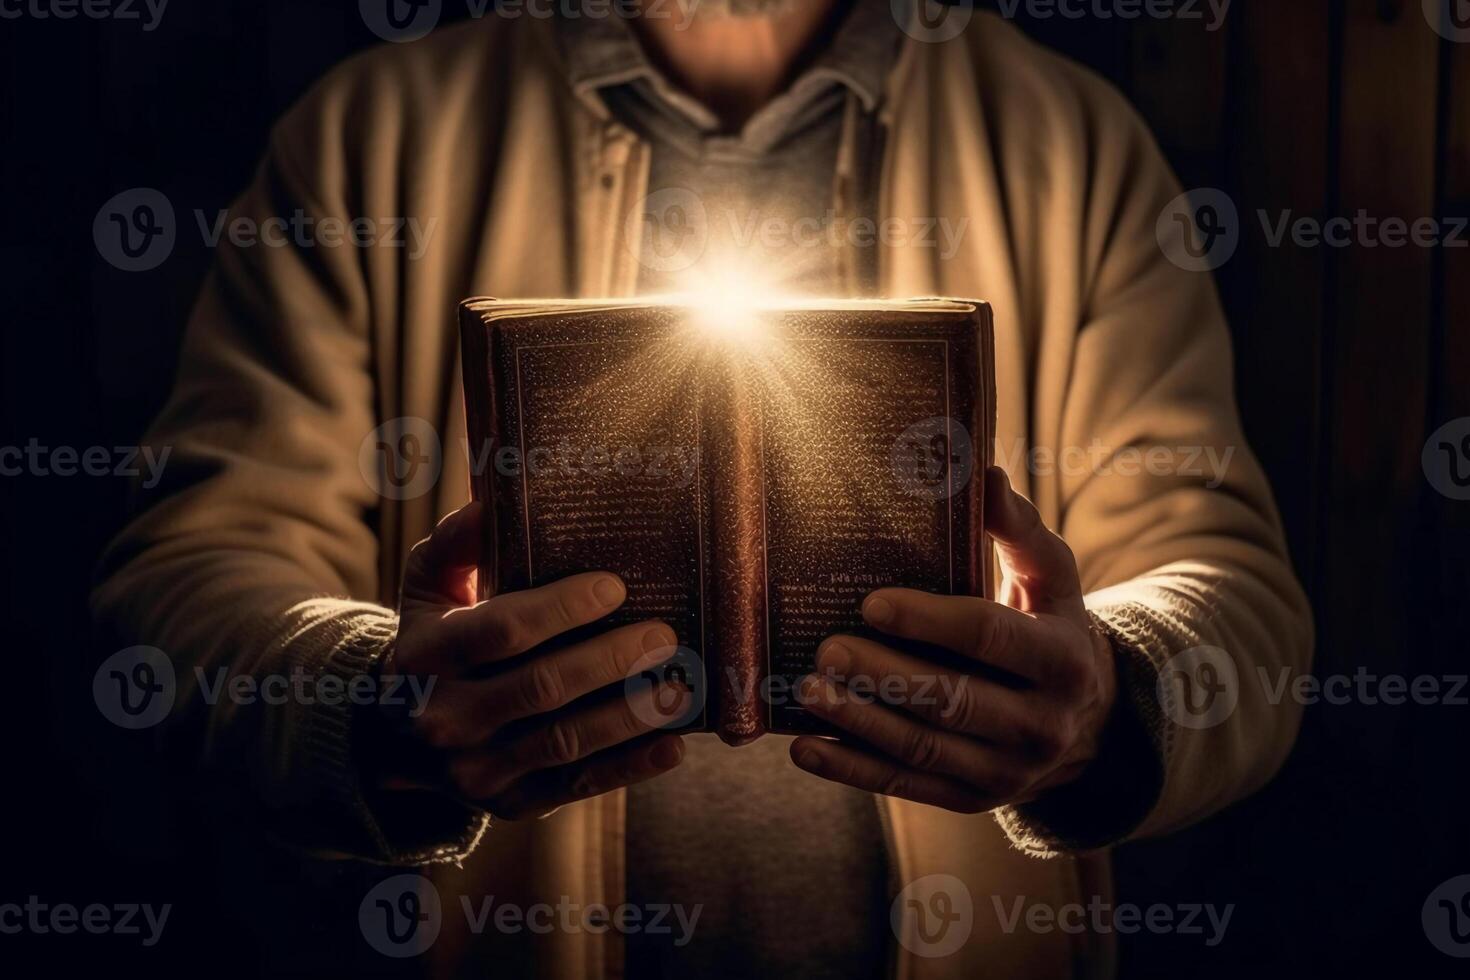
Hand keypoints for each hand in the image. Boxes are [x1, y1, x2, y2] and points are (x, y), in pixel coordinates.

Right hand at [368, 502, 688, 818]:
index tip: (614, 587)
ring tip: (680, 684)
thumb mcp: (430, 586)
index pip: (500, 630)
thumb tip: (494, 500)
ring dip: (630, 714)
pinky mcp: (511, 803)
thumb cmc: (434, 637)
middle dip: (609, 659)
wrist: (397, 736)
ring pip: (565, 742)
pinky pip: (577, 785)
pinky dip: (630, 767)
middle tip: (663, 633)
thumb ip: (459, 543)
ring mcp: (476, 769)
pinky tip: (672, 744)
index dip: (561, 608)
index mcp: (424, 656)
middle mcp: (444, 718)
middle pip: (540, 688)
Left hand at [790, 467, 1116, 813]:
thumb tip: (982, 472)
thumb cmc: (1052, 626)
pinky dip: (853, 771)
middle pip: (952, 698)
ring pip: (924, 748)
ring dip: (860, 723)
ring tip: (807, 691)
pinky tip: (805, 748)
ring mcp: (1007, 770)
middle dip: (885, 675)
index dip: (930, 620)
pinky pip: (908, 786)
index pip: (990, 637)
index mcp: (1062, 659)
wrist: (1091, 724)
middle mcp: (1041, 723)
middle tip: (826, 648)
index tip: (871, 602)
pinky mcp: (974, 798)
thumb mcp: (1051, 577)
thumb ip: (1017, 529)